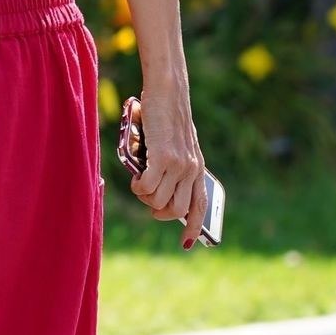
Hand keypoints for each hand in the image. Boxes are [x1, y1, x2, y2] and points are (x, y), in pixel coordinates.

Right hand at [128, 87, 206, 250]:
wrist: (168, 91)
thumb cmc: (166, 115)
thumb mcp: (176, 145)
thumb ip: (172, 166)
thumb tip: (154, 191)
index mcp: (197, 168)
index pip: (199, 206)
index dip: (193, 227)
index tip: (187, 242)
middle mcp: (192, 170)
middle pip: (175, 211)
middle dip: (157, 211)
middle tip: (147, 198)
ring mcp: (179, 165)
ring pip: (159, 202)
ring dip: (144, 197)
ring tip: (139, 182)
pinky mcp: (164, 157)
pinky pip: (147, 187)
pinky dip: (137, 187)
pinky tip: (136, 176)